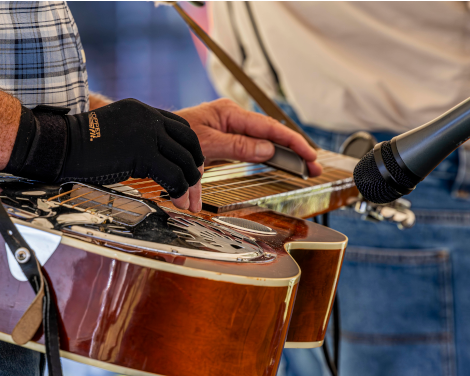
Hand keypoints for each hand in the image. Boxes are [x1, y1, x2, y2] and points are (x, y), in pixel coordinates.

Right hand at [60, 99, 204, 211]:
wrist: (60, 145)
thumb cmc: (78, 145)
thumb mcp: (114, 131)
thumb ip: (134, 138)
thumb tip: (149, 161)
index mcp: (142, 110)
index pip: (181, 128)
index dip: (190, 150)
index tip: (191, 168)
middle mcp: (149, 117)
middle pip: (189, 142)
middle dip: (196, 167)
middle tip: (196, 187)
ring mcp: (147, 133)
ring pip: (184, 160)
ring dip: (190, 184)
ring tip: (188, 201)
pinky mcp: (143, 153)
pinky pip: (173, 175)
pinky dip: (179, 191)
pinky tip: (177, 201)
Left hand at [175, 99, 321, 176]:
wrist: (154, 136)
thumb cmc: (174, 134)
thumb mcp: (205, 143)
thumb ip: (237, 146)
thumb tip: (268, 150)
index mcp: (230, 113)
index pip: (269, 128)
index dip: (292, 142)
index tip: (309, 155)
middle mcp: (233, 118)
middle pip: (271, 134)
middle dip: (295, 150)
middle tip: (314, 167)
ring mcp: (231, 129)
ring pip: (264, 142)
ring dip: (284, 155)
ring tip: (304, 168)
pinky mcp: (226, 140)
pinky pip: (252, 147)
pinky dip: (268, 157)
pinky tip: (281, 163)